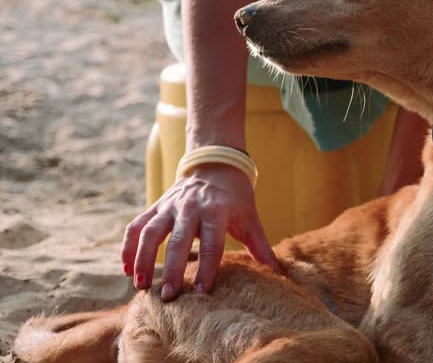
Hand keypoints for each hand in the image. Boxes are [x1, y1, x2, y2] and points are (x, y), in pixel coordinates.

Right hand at [121, 164, 279, 300]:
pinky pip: (136, 226)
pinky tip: (127, 269)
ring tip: (141, 286)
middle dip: (172, 269)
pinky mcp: (155, 206)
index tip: (201, 292)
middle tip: (168, 297)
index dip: (207, 268)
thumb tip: (277, 272)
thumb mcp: (250, 218)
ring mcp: (169, 206)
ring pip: (150, 232)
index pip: (212, 243)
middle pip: (178, 240)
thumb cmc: (236, 197)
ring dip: (143, 259)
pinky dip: (128, 247)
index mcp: (217, 211)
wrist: (215, 164)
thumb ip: (259, 246)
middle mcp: (190, 207)